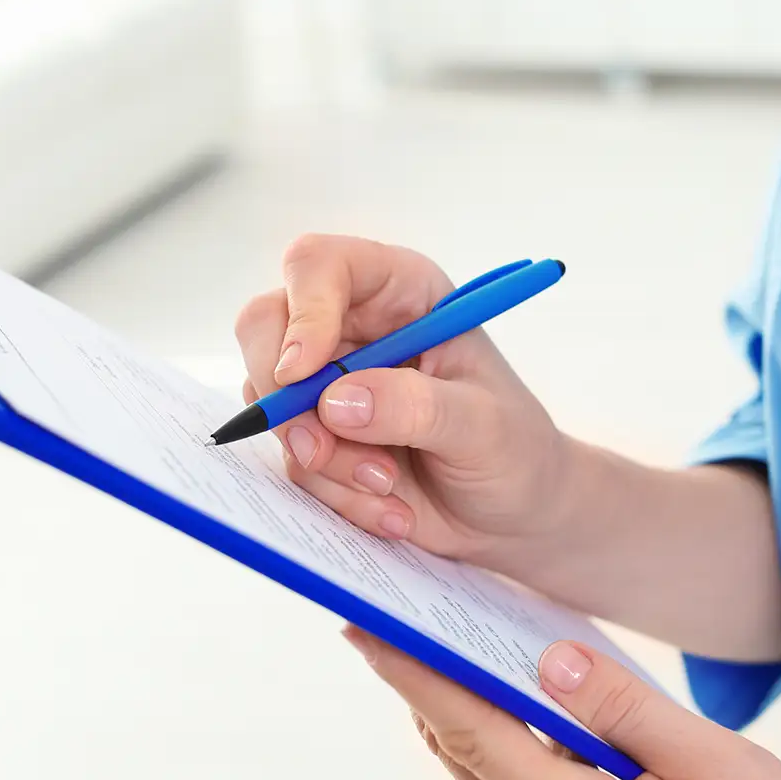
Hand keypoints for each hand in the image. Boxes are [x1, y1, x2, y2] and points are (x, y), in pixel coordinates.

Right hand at [234, 235, 573, 573]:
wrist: (515, 513)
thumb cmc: (514, 450)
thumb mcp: (482, 425)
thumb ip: (415, 406)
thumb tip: (336, 403)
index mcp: (401, 292)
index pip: (320, 266)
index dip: (302, 312)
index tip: (302, 372)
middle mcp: (354, 327)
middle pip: (265, 326)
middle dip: (283, 398)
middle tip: (320, 450)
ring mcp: (329, 384)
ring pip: (272, 404)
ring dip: (325, 459)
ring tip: (390, 485)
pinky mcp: (320, 436)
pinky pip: (293, 460)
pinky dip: (335, 493)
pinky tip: (391, 506)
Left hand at [341, 625, 780, 779]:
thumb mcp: (720, 771)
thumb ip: (627, 711)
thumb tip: (547, 657)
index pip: (473, 733)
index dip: (413, 676)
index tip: (364, 627)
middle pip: (466, 753)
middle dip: (422, 684)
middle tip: (389, 617)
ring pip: (494, 773)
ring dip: (467, 708)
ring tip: (449, 639)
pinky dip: (513, 736)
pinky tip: (532, 695)